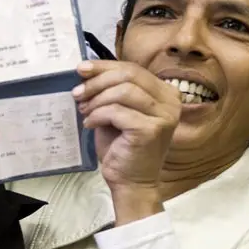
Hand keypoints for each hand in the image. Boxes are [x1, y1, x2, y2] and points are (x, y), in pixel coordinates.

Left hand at [72, 60, 180, 222]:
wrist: (131, 183)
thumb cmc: (122, 146)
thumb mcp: (117, 109)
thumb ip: (111, 88)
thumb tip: (87, 69)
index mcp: (166, 93)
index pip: (133, 68)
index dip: (104, 66)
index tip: (81, 69)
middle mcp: (171, 102)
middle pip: (129, 75)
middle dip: (98, 81)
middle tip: (78, 92)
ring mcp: (164, 116)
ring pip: (122, 91)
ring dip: (97, 99)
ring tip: (84, 110)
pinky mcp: (150, 130)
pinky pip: (116, 111)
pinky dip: (98, 115)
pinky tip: (90, 124)